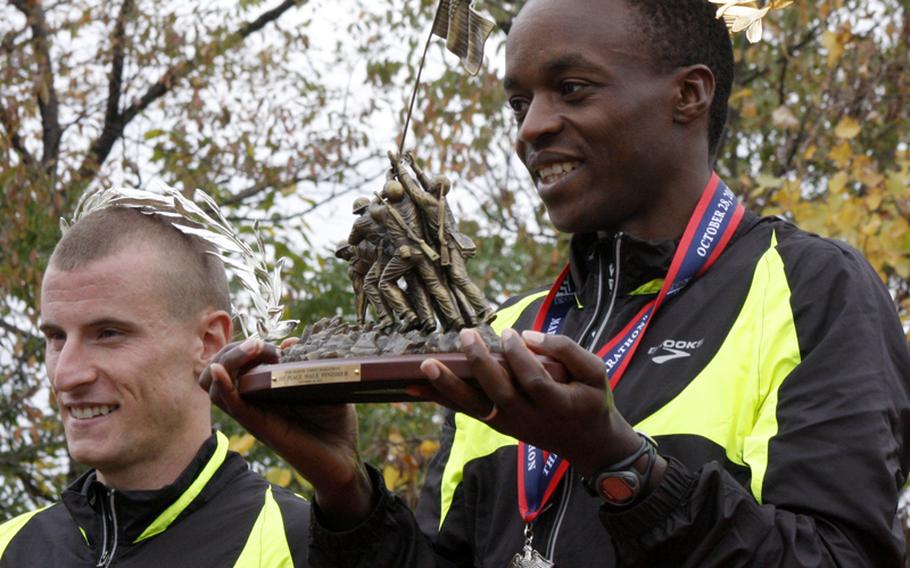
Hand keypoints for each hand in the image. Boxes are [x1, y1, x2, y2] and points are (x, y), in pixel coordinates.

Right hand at [199, 337, 373, 527]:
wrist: (346, 458)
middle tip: (259, 346)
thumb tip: (290, 341)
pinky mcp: (261, 428)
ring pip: (214, 388)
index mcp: (264, 390)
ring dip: (227, 361)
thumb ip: (308, 360)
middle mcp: (253, 402)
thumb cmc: (334, 422)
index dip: (246, 347)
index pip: (234, 363)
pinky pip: (233, 406)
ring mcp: (254, 415)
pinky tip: (220, 370)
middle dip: (231, 350)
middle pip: (216, 372)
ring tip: (251, 350)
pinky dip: (223, 386)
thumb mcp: (324, 383)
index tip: (277, 346)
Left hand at [410, 328, 642, 476]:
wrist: (588, 444)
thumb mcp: (596, 372)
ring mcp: (510, 425)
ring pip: (475, 407)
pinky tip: (417, 385)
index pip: (533, 380)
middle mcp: (530, 418)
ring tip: (425, 365)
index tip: (508, 332)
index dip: (519, 357)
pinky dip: (442, 397)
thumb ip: (567, 350)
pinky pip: (467, 410)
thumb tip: (527, 336)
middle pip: (499, 393)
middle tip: (465, 335)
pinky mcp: (497, 425)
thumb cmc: (592, 400)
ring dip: (449, 386)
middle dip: (479, 364)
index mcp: (558, 405)